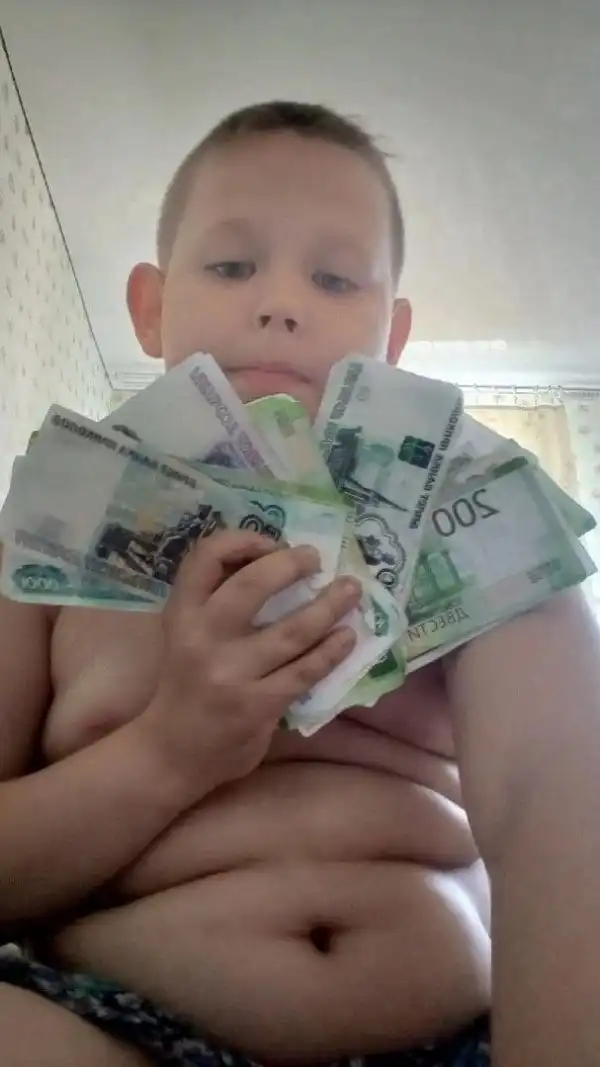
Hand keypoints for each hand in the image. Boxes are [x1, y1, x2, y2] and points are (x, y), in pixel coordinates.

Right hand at [139, 529, 360, 797]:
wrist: (170, 752)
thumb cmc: (186, 685)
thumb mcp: (186, 635)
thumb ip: (217, 602)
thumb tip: (280, 563)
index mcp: (182, 613)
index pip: (205, 556)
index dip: (243, 539)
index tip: (272, 543)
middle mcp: (202, 637)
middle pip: (252, 583)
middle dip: (291, 564)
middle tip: (316, 559)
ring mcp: (231, 673)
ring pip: (291, 630)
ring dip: (329, 606)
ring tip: (351, 591)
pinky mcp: (256, 705)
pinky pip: (304, 671)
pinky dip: (331, 651)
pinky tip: (347, 638)